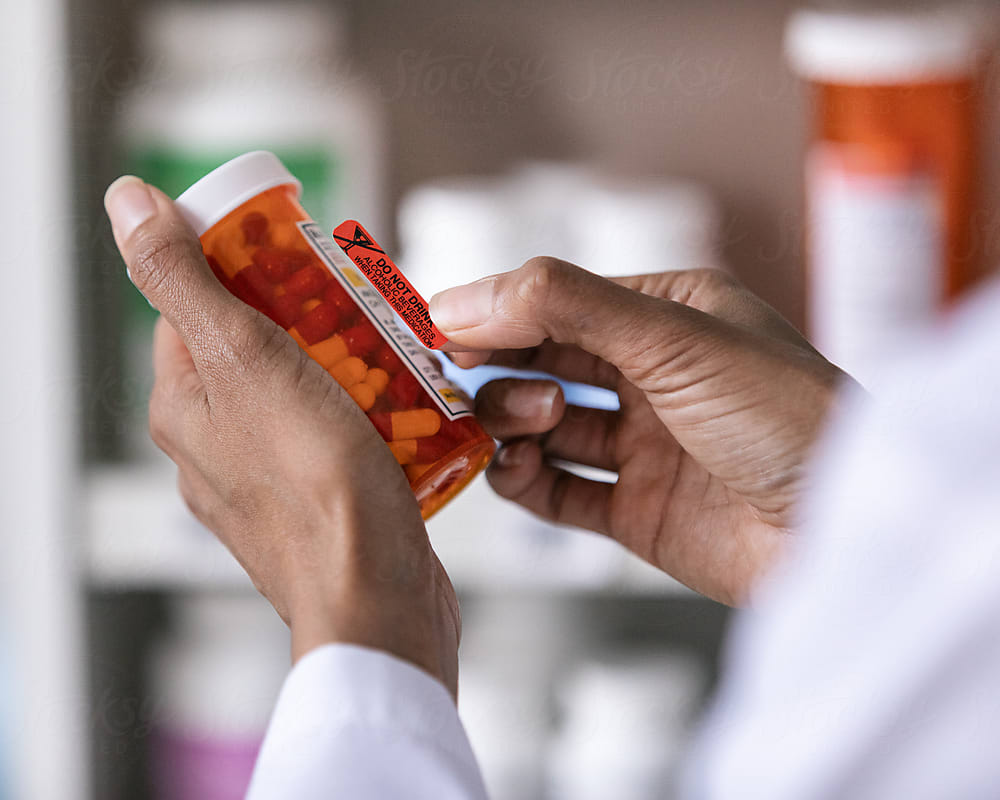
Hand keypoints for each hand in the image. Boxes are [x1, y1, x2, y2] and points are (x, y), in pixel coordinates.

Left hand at [104, 176, 460, 692]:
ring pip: (294, 395)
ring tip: (386, 350)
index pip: (192, 307)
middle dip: (303, 316)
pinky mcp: (312, 511)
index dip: (239, 266)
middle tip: (355, 298)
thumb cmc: (315, 486)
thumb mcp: (245, 357)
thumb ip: (183, 278)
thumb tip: (125, 201)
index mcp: (181, 408)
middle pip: (250, 349)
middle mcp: (208, 449)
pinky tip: (398, 409)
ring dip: (338, 365)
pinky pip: (330, 441)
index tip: (294, 248)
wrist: (376, 597)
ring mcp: (260, 486)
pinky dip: (361, 415)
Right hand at [430, 259, 847, 604]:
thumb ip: (566, 305)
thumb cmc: (790, 417)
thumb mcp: (674, 337)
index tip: (436, 326)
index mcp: (671, 313)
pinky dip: (523, 482)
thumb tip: (467, 295)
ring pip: (543, 426)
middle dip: (499, 367)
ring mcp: (645, 445)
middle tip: (457, 380)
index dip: (496, 310)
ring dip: (514, 421)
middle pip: (543, 360)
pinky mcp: (637, 510)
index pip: (559, 299)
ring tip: (527, 425)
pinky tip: (515, 471)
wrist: (847, 536)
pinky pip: (557, 492)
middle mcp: (654, 375)